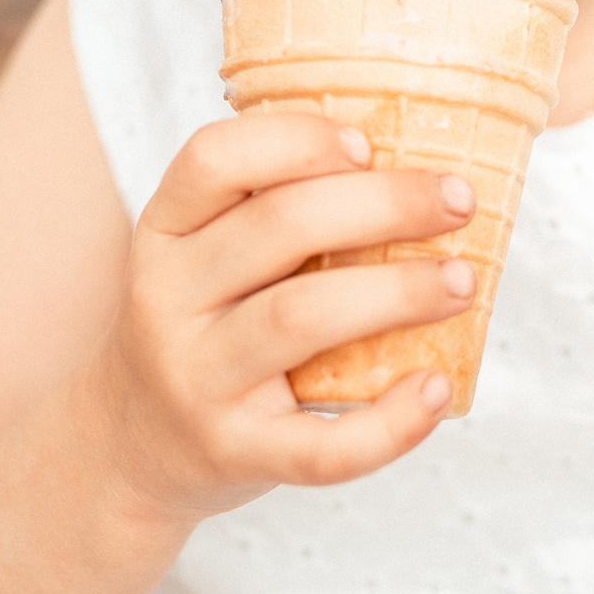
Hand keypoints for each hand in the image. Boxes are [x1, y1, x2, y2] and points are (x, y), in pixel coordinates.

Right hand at [88, 114, 476, 523]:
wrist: (130, 448)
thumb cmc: (203, 329)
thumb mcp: (202, 259)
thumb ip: (273, 213)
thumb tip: (415, 168)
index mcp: (165, 233)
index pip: (213, 159)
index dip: (296, 140)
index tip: (367, 144)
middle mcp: (168, 300)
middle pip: (278, 228)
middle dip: (385, 205)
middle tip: (459, 201)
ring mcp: (197, 381)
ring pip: (300, 318)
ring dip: (396, 292)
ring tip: (463, 282)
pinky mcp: (235, 453)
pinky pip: (319, 446)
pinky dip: (389, 422)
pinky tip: (436, 388)